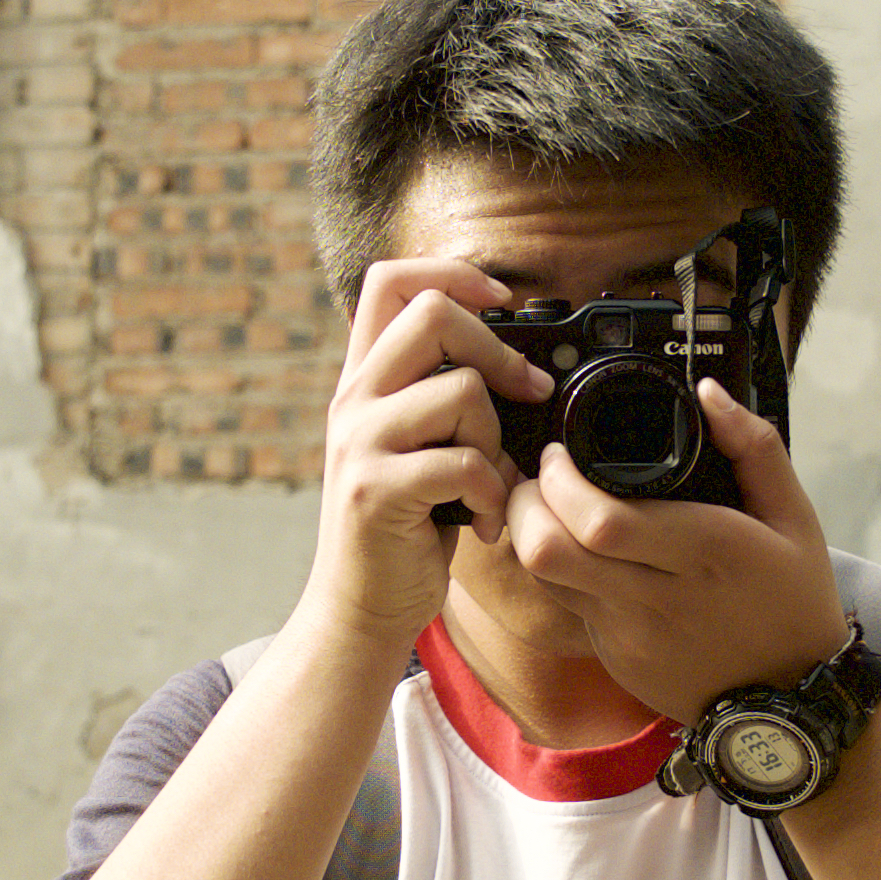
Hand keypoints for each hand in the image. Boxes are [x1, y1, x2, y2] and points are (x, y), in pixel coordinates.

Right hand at [295, 259, 553, 651]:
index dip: (451, 271)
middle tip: (527, 393)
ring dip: (498, 439)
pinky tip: (487, 522)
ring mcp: (359, 443)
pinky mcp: (377, 490)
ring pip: (459, 390)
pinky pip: (463, 462)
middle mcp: (354, 400)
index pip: (389, 279)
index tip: (501, 298)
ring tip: (493, 483)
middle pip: (430, 313)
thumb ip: (441, 397)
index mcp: (364, 380)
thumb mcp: (417, 447)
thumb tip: (517, 362)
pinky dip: (492, 494)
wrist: (361, 608)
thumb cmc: (407, 527)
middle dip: (496, 349)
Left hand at [503, 378, 848, 723]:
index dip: (560, 481)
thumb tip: (709, 393)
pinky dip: (556, 568)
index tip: (561, 454)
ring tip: (546, 505)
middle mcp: (658, 596)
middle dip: (523, 502)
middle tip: (538, 476)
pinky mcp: (613, 656)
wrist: (789, 699)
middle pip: (549, 550)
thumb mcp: (795, 519)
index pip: (601, 519)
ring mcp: (628, 633)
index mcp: (705, 552)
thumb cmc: (793, 601)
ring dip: (530, 533)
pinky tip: (574, 547)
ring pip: (544, 577)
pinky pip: (564, 603)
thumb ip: (754, 448)